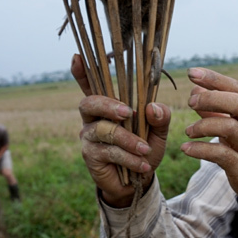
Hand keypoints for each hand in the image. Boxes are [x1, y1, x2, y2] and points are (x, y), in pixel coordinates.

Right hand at [72, 54, 170, 207]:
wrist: (139, 180)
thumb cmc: (145, 148)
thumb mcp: (159, 131)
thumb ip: (160, 117)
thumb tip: (151, 107)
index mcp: (108, 106)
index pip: (91, 85)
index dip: (81, 72)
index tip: (77, 57)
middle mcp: (93, 118)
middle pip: (89, 103)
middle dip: (108, 105)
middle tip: (128, 112)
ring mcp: (88, 136)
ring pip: (104, 130)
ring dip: (128, 139)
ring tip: (146, 150)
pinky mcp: (90, 155)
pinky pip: (109, 152)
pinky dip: (129, 157)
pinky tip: (142, 164)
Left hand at [182, 68, 237, 225]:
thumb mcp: (237, 126)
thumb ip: (216, 110)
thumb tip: (195, 91)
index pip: (237, 87)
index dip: (213, 79)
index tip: (191, 73)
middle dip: (211, 98)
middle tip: (190, 102)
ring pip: (229, 128)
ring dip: (203, 125)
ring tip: (189, 130)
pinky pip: (221, 154)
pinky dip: (200, 149)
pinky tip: (186, 148)